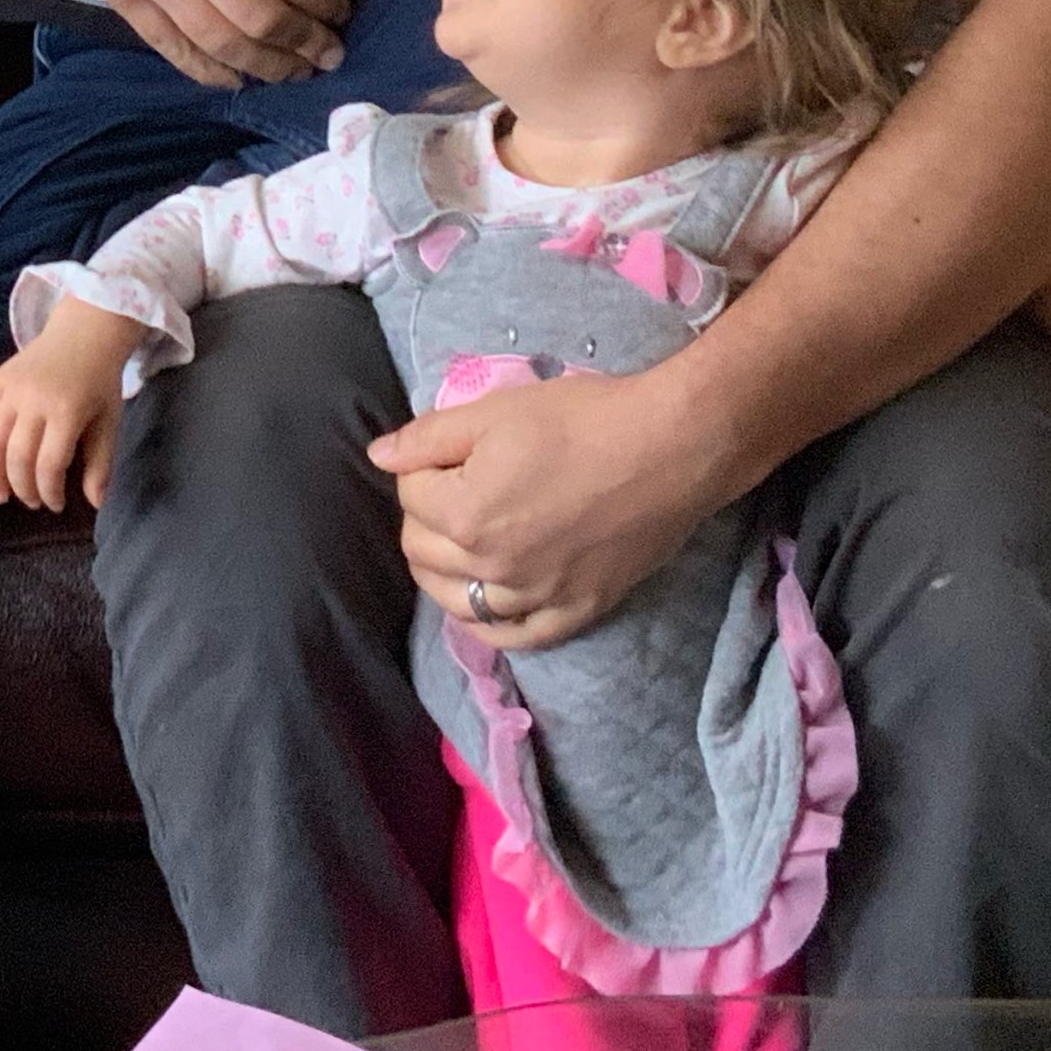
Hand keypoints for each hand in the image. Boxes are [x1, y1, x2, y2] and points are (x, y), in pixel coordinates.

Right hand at [0, 0, 344, 85]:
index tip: (342, 13)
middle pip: (260, 17)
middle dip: (303, 42)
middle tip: (332, 55)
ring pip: (221, 42)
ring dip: (265, 65)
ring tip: (296, 74)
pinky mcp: (124, 0)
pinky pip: (171, 47)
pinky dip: (206, 70)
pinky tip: (235, 82)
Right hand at [0, 300, 135, 509]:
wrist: (84, 332)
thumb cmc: (100, 381)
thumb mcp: (109, 421)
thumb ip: (101, 463)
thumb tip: (95, 503)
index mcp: (67, 412)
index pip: (49, 464)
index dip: (49, 491)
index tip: (55, 504)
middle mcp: (34, 401)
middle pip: (17, 456)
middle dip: (22, 487)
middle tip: (31, 502)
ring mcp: (11, 389)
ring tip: (0, 495)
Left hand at [369, 369, 714, 648]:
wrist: (671, 449)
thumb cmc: (581, 420)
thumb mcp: (494, 412)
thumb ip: (428, 437)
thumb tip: (379, 456)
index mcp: (464, 515)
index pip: (410, 495)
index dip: (422, 467)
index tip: (448, 451)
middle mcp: (492, 567)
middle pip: (423, 550)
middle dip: (423, 517)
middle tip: (452, 487)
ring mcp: (535, 597)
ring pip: (457, 603)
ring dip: (443, 573)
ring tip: (456, 544)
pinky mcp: (575, 612)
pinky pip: (514, 638)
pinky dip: (489, 624)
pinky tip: (485, 604)